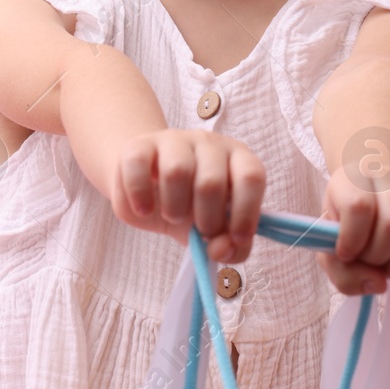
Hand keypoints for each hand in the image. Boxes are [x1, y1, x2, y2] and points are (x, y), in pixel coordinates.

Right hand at [109, 128, 264, 263]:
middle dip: (207, 219)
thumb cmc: (190, 207)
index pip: (251, 177)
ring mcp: (173, 139)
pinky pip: (138, 164)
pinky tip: (144, 208)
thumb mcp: (215, 230)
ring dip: (174, 207)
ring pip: (176, 171)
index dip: (246, 212)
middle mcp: (208, 143)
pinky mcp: (139, 144)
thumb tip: (221, 249)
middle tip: (198, 231)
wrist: (148, 187)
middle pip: (211, 182)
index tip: (235, 239)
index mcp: (237, 158)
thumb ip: (231, 247)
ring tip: (173, 215)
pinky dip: (139, 195)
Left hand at [315, 169, 389, 294]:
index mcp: (354, 179)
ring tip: (388, 271)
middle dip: (379, 257)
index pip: (359, 206)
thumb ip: (343, 272)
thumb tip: (379, 284)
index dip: (352, 239)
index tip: (345, 254)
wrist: (367, 197)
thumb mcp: (328, 247)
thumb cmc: (344, 224)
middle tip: (368, 263)